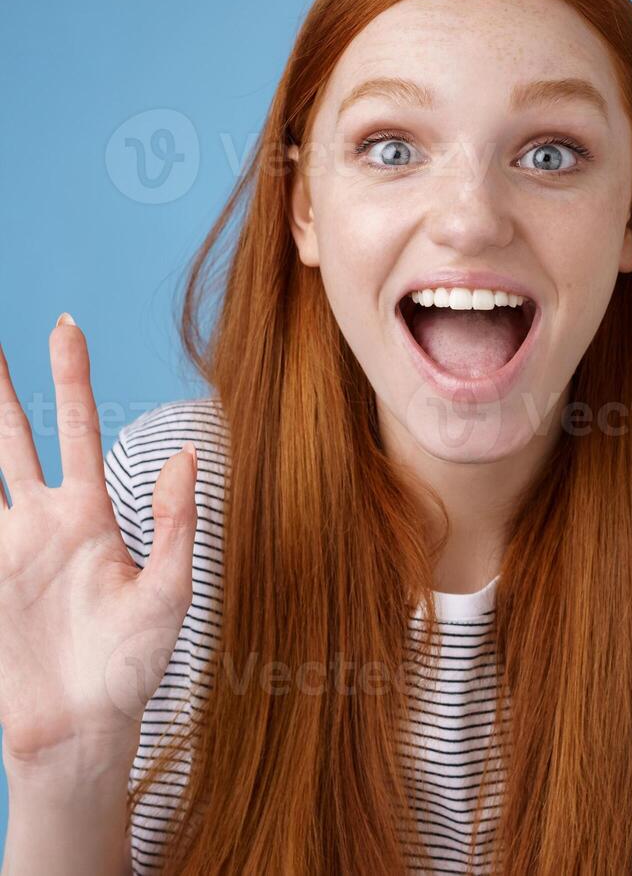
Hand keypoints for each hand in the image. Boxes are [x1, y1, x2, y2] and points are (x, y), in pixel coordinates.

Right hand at [0, 316, 197, 775]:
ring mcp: (5, 550)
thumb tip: (192, 453)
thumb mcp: (171, 590)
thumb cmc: (135, 664)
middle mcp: (44, 522)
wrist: (85, 727)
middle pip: (13, 437)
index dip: (69, 378)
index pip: (78, 429)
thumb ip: (177, 521)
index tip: (65, 324)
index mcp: (93, 515)